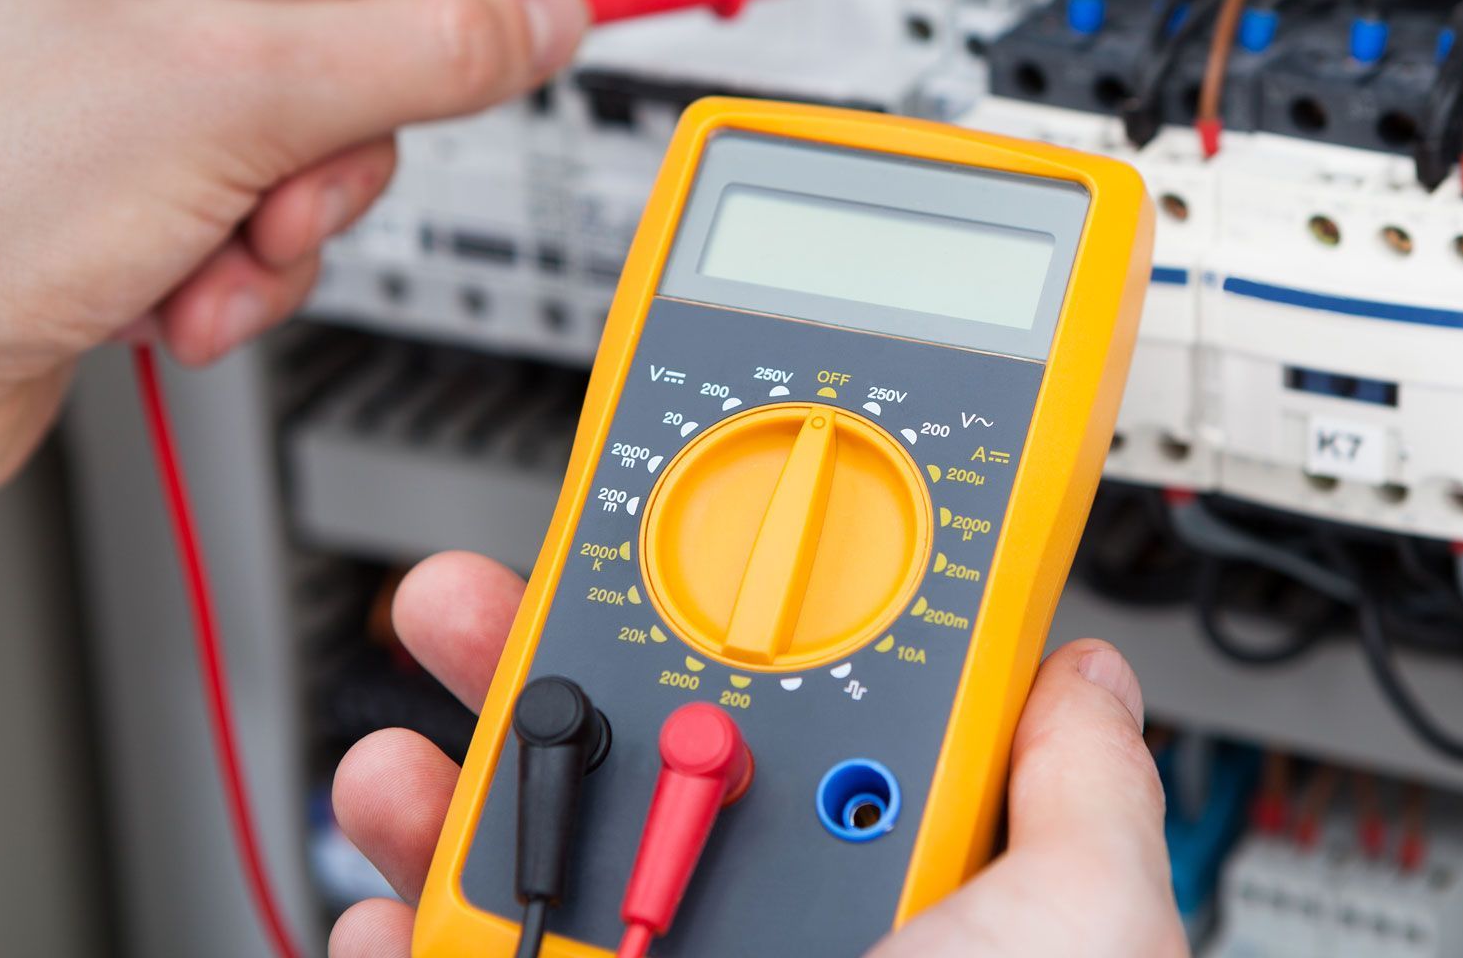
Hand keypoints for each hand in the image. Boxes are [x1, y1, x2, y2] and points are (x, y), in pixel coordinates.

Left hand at [0, 0, 586, 544]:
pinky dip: (231, 268)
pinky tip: (174, 301)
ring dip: (281, 223)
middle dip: (324, 144)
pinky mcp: (96, 184)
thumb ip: (419, 54)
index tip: (518, 40)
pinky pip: (240, 206)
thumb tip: (535, 18)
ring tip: (218, 259)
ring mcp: (88, 78)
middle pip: (321, 30)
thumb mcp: (234, 100)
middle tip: (299, 187)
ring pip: (292, 136)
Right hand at [331, 552, 1187, 956]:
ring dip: (445, 802)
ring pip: (524, 876)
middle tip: (473, 609)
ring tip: (400, 763)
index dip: (713, 615)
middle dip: (537, 673)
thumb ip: (1082, 791)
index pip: (789, 717)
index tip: (642, 545)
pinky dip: (396, 942)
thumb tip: (1082, 668)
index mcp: (881, 886)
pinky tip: (379, 911)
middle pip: (628, 773)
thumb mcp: (1083, 938)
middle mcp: (762, 938)